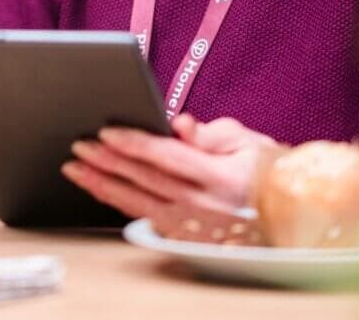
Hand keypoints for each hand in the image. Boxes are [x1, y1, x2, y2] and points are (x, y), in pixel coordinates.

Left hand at [61, 114, 273, 222]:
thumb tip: (178, 123)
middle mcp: (203, 205)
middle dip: (108, 162)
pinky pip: (143, 216)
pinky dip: (117, 201)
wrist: (282, 209)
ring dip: (103, 184)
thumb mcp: (246, 139)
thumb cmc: (262, 167)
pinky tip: (100, 188)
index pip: (166, 157)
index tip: (106, 131)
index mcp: (220, 177)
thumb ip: (210, 132)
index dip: (135, 143)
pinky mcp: (183, 236)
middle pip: (145, 180)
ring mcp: (191, 226)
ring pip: (137, 203)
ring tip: (76, 168)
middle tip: (79, 145)